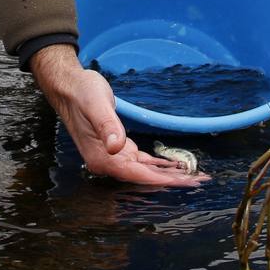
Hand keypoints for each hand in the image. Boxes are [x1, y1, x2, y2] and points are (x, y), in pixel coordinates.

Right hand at [29, 45, 206, 185]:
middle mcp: (107, 162)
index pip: (137, 174)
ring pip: (145, 171)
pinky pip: (141, 162)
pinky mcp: (117, 149)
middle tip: (200, 181)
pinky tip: (174, 166)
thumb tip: (117, 147)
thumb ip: (107, 125)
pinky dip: (158, 165)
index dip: (162, 180)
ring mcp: (112, 157)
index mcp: (102, 157)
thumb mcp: (96, 104)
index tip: (184, 183)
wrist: (68, 86)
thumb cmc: (81, 93)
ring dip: (169, 174)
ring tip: (194, 176)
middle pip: (144, 177)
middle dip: (172, 180)